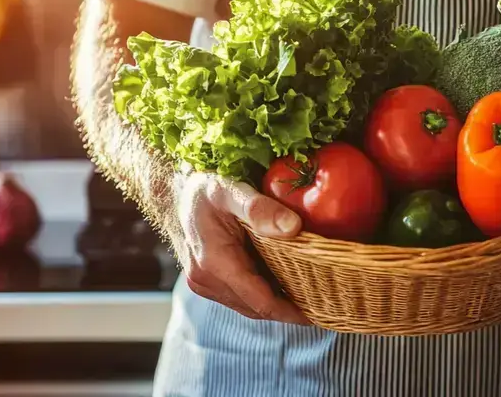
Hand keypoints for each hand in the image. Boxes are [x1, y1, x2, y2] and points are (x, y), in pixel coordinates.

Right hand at [173, 169, 308, 323]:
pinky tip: (283, 282)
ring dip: (276, 303)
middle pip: (256, 308)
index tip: (319, 312)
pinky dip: (262, 293)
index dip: (291, 312)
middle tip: (322, 304)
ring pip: (248, 305)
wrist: (177, 193)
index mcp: (214, 262)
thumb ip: (260, 208)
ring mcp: (204, 284)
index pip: (260, 301)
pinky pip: (240, 296)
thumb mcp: (231, 189)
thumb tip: (292, 228)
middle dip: (288, 310)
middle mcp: (206, 280)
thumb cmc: (204, 189)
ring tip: (308, 296)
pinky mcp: (206, 282)